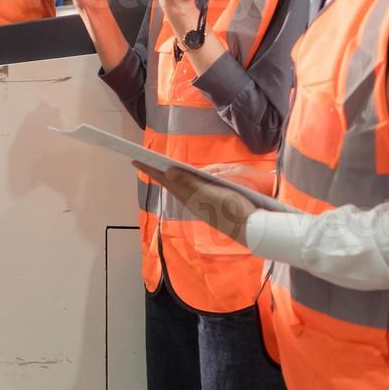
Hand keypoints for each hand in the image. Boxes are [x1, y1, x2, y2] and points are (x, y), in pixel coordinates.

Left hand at [132, 161, 255, 243]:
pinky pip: (188, 193)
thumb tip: (169, 172)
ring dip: (166, 178)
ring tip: (156, 169)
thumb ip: (190, 183)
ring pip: (178, 188)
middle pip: (169, 184)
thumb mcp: (212, 193)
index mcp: (190, 196)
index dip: (151, 169)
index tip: (135, 159)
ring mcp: (200, 206)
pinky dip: (180, 184)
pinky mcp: (209, 208)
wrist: (252, 230)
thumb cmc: (234, 209)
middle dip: (155, 172)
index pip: (166, 179)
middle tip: (141, 161)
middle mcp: (192, 201)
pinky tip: (181, 183)